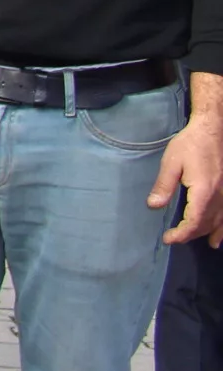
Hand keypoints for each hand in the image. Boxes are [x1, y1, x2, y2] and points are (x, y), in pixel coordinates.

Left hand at [155, 78, 222, 246]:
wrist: (212, 131)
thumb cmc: (190, 144)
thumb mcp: (171, 163)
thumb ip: (164, 186)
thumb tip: (154, 206)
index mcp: (204, 192)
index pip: (194, 221)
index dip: (181, 233)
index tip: (168, 239)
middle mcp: (219, 198)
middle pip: (205, 225)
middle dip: (189, 234)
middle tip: (172, 237)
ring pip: (217, 223)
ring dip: (203, 233)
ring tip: (189, 239)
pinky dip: (220, 230)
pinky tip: (216, 239)